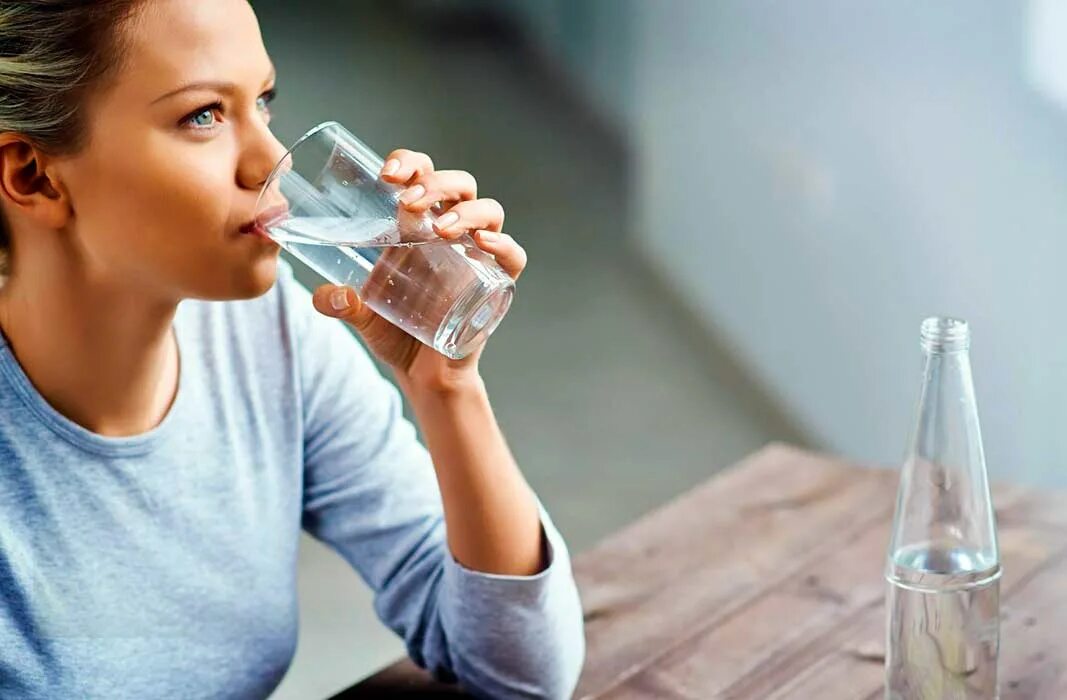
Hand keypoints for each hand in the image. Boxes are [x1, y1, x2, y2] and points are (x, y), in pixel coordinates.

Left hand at [310, 148, 526, 390]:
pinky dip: (504, 244)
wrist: (423, 374)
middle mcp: (452, 231)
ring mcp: (477, 255)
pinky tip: (483, 243)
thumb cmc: (396, 332)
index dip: (409, 163)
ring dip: (466, 211)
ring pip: (488, 210)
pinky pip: (513, 256)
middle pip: (458, 184)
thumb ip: (341, 303)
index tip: (386, 174)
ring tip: (441, 229)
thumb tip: (326, 296)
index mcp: (418, 225)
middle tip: (407, 203)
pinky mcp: (496, 283)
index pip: (421, 175)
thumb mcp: (362, 315)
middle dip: (435, 183)